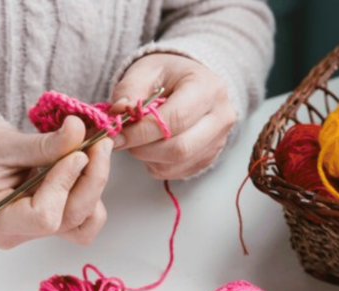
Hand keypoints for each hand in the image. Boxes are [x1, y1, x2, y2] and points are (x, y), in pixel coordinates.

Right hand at [0, 114, 110, 248]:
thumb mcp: (0, 142)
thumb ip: (43, 144)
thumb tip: (79, 131)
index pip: (44, 217)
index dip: (65, 184)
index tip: (76, 152)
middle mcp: (19, 234)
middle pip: (71, 219)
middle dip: (92, 179)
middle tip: (99, 142)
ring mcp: (35, 231)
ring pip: (83, 223)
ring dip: (95, 188)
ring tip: (93, 153)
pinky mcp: (49, 220)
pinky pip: (80, 216)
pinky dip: (90, 192)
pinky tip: (85, 165)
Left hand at [111, 53, 236, 178]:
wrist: (190, 82)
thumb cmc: (168, 75)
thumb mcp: (146, 70)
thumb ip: (130, 89)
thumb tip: (120, 112)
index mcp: (207, 88)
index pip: (175, 119)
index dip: (142, 132)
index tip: (117, 136)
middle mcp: (220, 117)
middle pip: (180, 148)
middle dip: (144, 149)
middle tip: (124, 141)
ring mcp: (219, 140)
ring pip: (178, 164)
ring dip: (149, 158)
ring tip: (139, 140)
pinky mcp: (210, 157)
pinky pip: (178, 171)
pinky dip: (158, 164)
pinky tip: (152, 147)